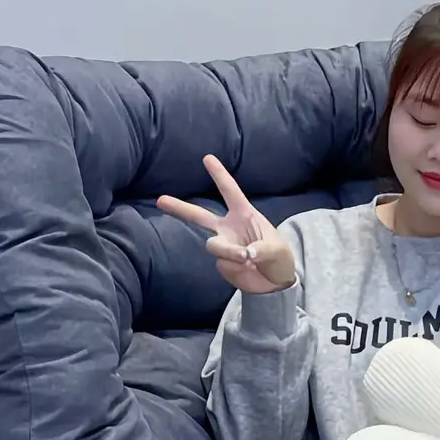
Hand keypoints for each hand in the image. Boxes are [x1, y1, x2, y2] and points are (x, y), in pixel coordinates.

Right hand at [157, 155, 296, 292]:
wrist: (276, 282)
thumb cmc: (279, 257)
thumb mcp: (277, 250)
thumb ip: (262, 249)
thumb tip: (246, 253)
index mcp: (244, 214)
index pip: (230, 191)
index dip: (219, 174)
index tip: (207, 158)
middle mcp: (229, 227)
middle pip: (199, 216)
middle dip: (179, 208)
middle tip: (160, 200)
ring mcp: (224, 245)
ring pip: (213, 245)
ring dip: (228, 251)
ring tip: (246, 258)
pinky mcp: (223, 264)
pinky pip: (222, 264)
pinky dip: (235, 267)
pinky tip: (247, 269)